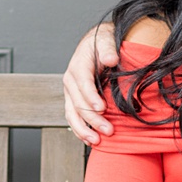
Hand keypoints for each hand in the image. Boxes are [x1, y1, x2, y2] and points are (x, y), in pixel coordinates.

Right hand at [62, 23, 118, 145]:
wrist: (95, 44)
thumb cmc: (102, 43)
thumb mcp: (106, 40)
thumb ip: (108, 49)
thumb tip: (111, 59)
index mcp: (78, 66)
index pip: (83, 84)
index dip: (91, 97)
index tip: (102, 108)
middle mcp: (70, 81)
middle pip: (78, 103)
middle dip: (92, 119)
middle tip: (108, 130)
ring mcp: (70, 92)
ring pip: (72, 114)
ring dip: (83, 129)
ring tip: (96, 141)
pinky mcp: (74, 100)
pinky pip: (73, 117)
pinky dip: (79, 130)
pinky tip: (89, 140)